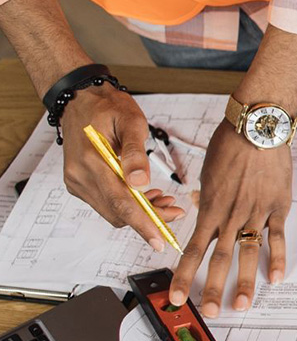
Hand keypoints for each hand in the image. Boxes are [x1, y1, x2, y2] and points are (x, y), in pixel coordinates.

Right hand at [59, 84, 184, 247]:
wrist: (80, 99)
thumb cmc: (107, 106)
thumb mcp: (130, 121)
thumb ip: (136, 152)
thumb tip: (141, 183)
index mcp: (91, 161)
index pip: (120, 202)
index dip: (142, 224)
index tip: (160, 241)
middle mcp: (80, 176)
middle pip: (117, 211)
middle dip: (149, 218)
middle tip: (176, 212)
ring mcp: (77, 182)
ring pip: (112, 210)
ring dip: (140, 212)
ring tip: (166, 201)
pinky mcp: (79, 183)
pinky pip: (106, 202)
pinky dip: (128, 204)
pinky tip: (147, 195)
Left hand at [168, 126, 290, 316]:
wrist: (256, 128)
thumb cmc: (230, 145)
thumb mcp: (209, 172)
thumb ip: (208, 196)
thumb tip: (203, 207)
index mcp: (210, 208)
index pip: (194, 249)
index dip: (184, 275)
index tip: (177, 295)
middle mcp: (231, 215)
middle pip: (219, 259)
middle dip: (212, 288)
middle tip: (210, 312)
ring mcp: (256, 213)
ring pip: (247, 253)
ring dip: (244, 282)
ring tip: (241, 304)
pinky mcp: (278, 207)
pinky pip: (277, 237)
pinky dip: (277, 258)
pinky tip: (275, 279)